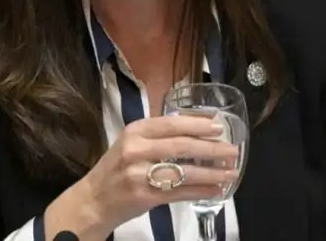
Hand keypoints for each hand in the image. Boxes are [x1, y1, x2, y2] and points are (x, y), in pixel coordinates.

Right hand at [79, 114, 239, 233]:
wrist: (93, 200)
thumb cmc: (116, 169)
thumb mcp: (131, 143)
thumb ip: (158, 135)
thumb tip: (197, 127)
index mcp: (135, 131)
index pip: (172, 124)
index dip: (198, 124)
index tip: (219, 126)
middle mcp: (136, 149)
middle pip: (182, 146)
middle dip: (212, 148)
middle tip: (232, 150)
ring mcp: (140, 174)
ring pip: (184, 171)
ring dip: (212, 173)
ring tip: (231, 172)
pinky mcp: (145, 196)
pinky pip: (180, 192)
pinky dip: (201, 191)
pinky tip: (215, 190)